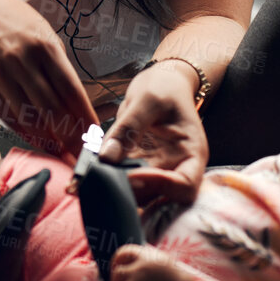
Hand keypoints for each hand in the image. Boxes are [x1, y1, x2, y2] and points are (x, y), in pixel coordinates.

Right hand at [0, 0, 96, 156]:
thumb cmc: (17, 27)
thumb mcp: (44, 36)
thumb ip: (59, 67)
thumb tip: (77, 104)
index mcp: (44, 47)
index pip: (70, 89)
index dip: (84, 116)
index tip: (94, 135)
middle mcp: (22, 61)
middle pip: (51, 107)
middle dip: (68, 135)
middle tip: (80, 152)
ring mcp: (1, 74)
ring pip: (28, 116)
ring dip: (47, 139)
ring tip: (61, 151)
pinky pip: (8, 116)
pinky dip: (25, 132)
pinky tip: (38, 141)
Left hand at [99, 61, 207, 204]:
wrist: (162, 84)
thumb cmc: (164, 88)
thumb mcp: (148, 100)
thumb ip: (129, 127)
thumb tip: (107, 157)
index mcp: (191, 153)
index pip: (185, 185)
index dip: (161, 186)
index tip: (133, 174)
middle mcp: (176, 168)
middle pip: (158, 196)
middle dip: (131, 190)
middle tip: (102, 178)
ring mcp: (156, 172)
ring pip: (137, 193)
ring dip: (115, 188)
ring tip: (91, 176)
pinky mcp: (136, 169)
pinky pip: (122, 180)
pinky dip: (106, 178)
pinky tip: (88, 173)